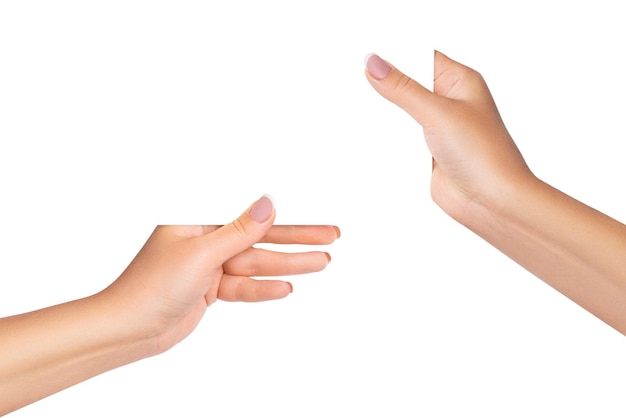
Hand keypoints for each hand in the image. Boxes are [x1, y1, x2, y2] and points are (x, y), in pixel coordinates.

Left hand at [102, 195, 339, 353]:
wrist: (127, 330)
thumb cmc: (150, 286)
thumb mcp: (201, 254)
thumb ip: (239, 231)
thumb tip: (268, 203)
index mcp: (197, 219)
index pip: (249, 212)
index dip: (284, 214)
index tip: (311, 211)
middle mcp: (205, 239)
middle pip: (259, 237)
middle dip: (296, 238)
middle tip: (331, 236)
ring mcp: (209, 265)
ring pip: (256, 263)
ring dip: (288, 265)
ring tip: (323, 262)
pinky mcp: (211, 289)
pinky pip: (244, 285)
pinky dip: (263, 288)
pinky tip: (287, 288)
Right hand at [364, 52, 533, 221]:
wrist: (492, 203)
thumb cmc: (484, 155)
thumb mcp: (437, 114)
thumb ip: (403, 89)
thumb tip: (375, 64)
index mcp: (459, 81)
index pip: (420, 55)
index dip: (395, 53)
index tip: (367, 54)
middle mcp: (449, 102)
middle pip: (408, 82)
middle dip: (386, 83)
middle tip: (358, 77)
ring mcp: (438, 127)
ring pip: (402, 111)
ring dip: (386, 112)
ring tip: (360, 103)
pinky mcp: (428, 151)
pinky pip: (400, 136)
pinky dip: (387, 136)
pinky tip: (372, 132)